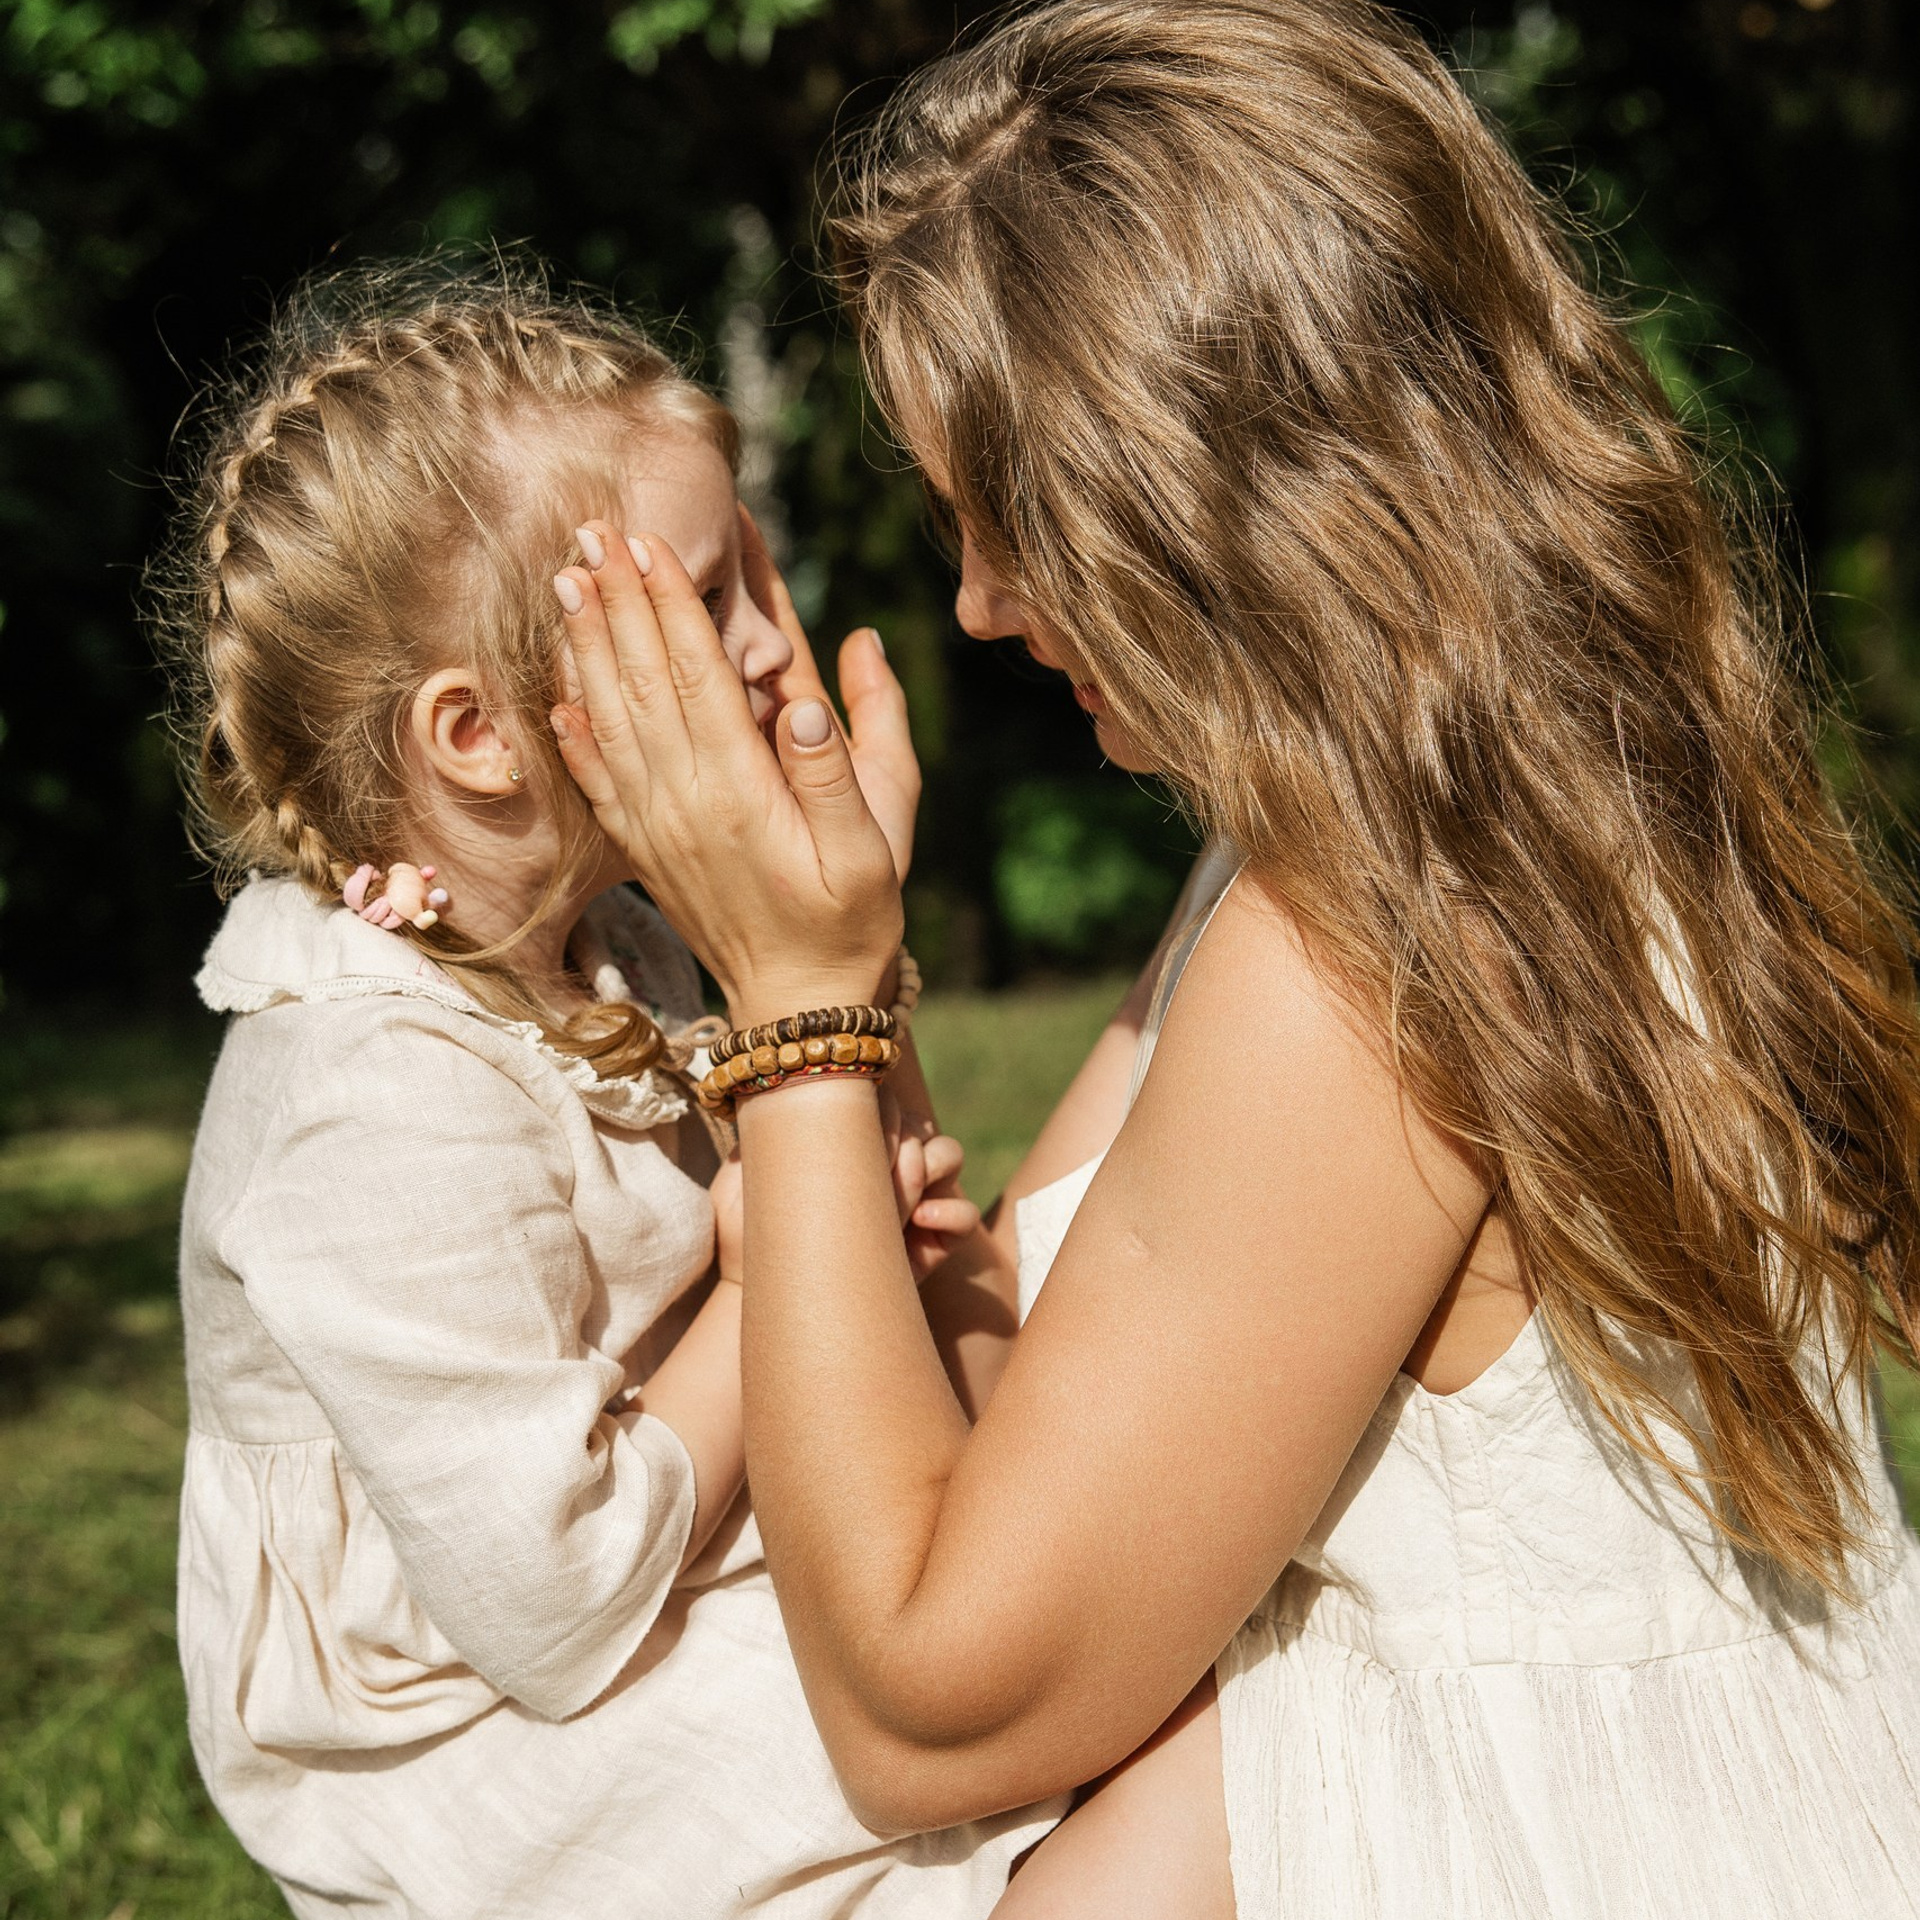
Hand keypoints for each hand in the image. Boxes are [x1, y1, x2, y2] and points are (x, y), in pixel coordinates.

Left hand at [550, 522, 903, 1027]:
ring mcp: (655, 825)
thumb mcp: (879, 841)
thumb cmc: (853, 919)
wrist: (800, 1004)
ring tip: (566, 582)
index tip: (646, 540)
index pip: (696, 672)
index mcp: (741, 789)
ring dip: (586, 646)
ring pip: (608, 717)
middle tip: (590, 532)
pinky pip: (597, 778)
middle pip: (641, 679)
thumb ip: (848, 761)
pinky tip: (558, 692)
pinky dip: (574, 729)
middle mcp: (684, 800)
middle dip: (617, 599)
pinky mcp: (644, 848)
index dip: (670, 601)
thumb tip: (824, 681)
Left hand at [712, 1127, 976, 1288]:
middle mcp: (886, 1162)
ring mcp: (914, 1198)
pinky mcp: (934, 1241)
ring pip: (949, 1154)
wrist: (772, 1300)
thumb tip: (774, 1106)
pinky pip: (966, 1216)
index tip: (849, 1139)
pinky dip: (952, 1212)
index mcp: (849, 1141)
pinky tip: (920, 1222)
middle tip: (871, 1170)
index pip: (880, 1100)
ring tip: (897, 1198)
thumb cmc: (752, 1240)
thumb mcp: (739, 1186)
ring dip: (929, 1164)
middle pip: (917, 1121)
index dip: (875, 1110)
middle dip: (899, 1140)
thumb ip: (758, 1145)